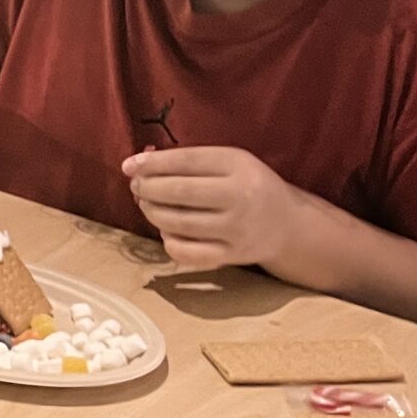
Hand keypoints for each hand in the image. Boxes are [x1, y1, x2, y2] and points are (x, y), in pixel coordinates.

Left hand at [122, 146, 307, 271]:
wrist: (288, 225)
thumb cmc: (249, 186)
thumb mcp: (230, 162)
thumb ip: (190, 161)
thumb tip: (140, 163)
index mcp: (239, 166)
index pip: (187, 161)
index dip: (152, 163)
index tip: (128, 165)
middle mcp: (240, 197)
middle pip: (179, 191)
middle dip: (148, 188)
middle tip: (137, 186)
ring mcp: (236, 230)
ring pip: (177, 222)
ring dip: (152, 212)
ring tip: (147, 204)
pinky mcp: (231, 256)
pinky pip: (186, 252)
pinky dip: (168, 241)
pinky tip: (167, 230)